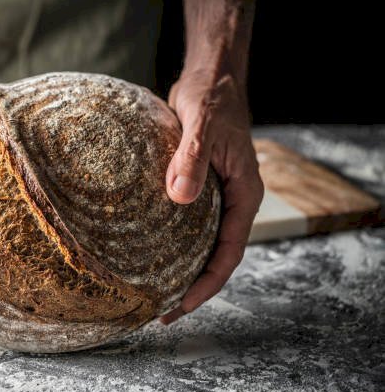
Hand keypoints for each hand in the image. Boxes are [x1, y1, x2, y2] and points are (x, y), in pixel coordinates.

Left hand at [160, 68, 263, 324]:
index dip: (207, 284)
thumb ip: (192, 158)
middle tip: (161, 312)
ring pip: (202, 243)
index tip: (181, 305)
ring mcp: (215, 196)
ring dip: (182, 268)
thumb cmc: (213, 99)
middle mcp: (232, 201)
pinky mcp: (197, 187)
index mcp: (243, 194)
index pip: (229, 252)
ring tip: (152, 291)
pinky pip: (188, 224)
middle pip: (216, 256)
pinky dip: (172, 242)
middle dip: (192, 287)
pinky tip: (148, 252)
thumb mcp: (203, 125)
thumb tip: (179, 198)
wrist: (211, 80)